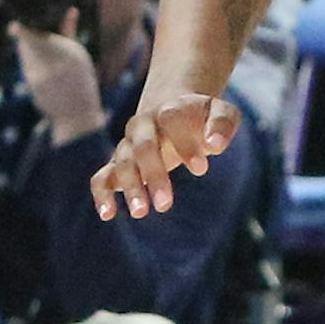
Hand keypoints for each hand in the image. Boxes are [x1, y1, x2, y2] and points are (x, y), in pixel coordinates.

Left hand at [13, 11, 104, 139]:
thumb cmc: (81, 80)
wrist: (75, 114)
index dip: (23, 26)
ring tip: (35, 43)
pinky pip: (26, 66)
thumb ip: (70, 32)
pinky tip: (38, 60)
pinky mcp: (32, 86)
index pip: (35, 36)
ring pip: (25, 54)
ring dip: (27, 47)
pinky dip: (29, 60)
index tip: (20, 19)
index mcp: (66, 53)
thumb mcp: (80, 55)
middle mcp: (50, 65)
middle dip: (25, 34)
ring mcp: (39, 77)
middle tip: (25, 24)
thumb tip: (71, 9)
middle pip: (26, 43)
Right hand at [94, 92, 244, 218]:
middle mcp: (143, 125)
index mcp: (168, 109)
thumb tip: (215, 145)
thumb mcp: (220, 112)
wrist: (173, 114)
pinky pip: (101, 178)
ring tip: (141, 213)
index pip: (171, 120)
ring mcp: (128, 145)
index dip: (185, 144)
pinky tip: (108, 214)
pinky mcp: (116, 165)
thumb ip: (223, 123)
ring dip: (130, 188)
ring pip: (122, 164)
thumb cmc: (200, 118)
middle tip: (165, 205)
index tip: (202, 169)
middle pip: (143, 146)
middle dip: (154, 174)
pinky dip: (101, 194)